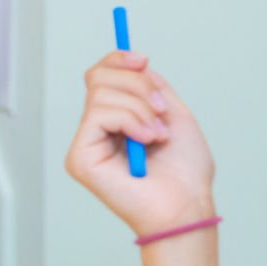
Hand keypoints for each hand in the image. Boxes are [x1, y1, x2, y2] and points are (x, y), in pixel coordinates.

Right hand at [64, 50, 215, 237]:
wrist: (186, 205)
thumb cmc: (185, 171)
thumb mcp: (173, 114)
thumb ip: (151, 87)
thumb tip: (133, 62)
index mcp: (114, 120)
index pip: (100, 76)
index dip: (117, 61)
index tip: (142, 60)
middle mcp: (95, 130)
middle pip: (98, 78)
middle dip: (137, 85)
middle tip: (161, 109)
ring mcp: (85, 144)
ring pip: (101, 94)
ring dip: (140, 108)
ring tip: (157, 135)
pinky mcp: (80, 157)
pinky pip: (99, 115)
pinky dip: (130, 120)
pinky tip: (145, 141)